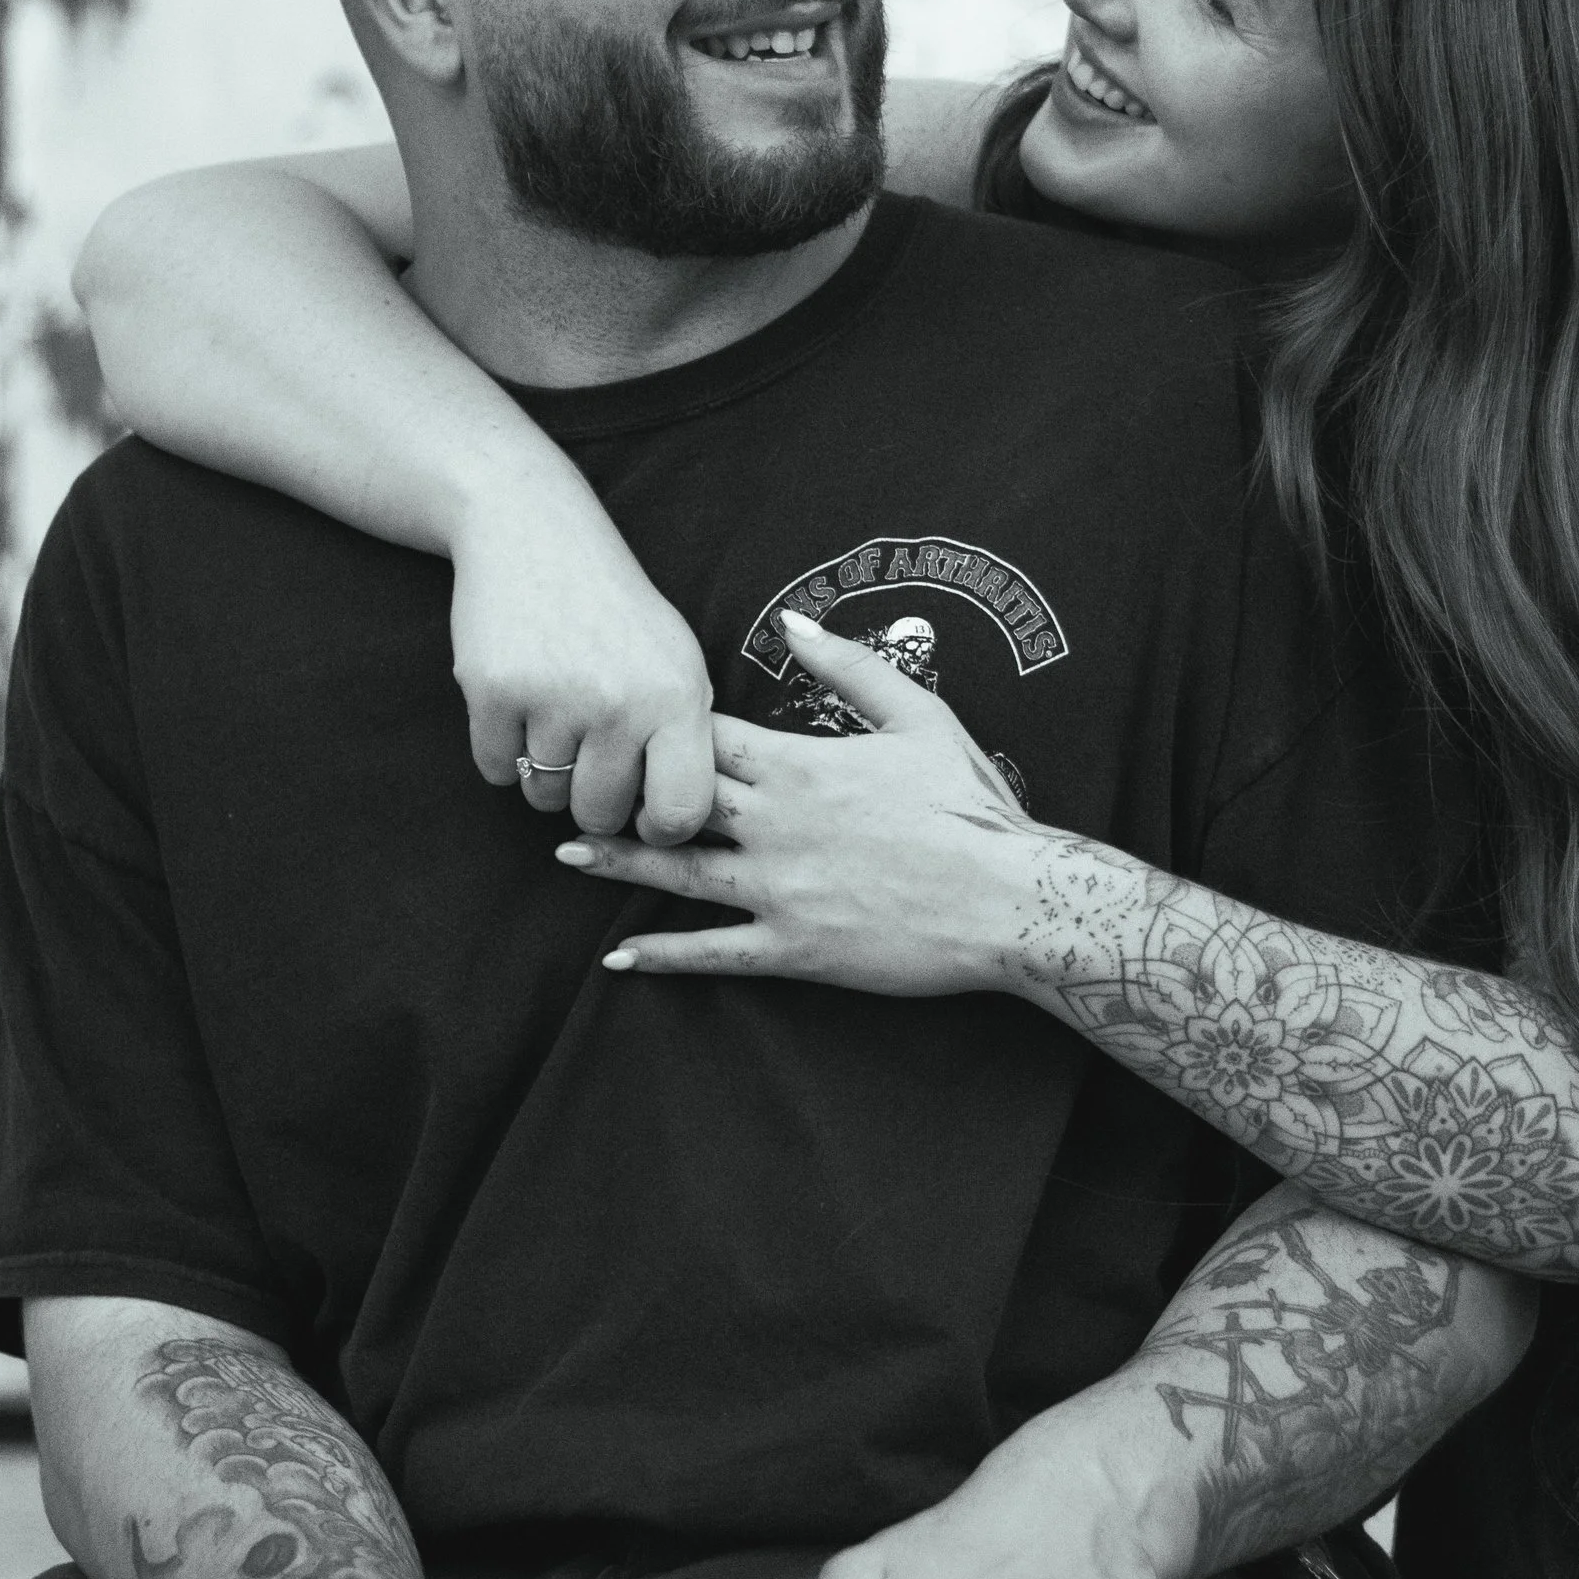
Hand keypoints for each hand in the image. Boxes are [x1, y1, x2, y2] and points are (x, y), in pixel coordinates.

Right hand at [447, 473, 716, 839]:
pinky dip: (501, 750)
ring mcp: (553, 698)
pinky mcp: (493, 691)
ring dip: (543, 771)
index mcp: (676, 696)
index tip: (644, 810)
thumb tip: (672, 823)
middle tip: (587, 748)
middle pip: (600, 814)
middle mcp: (619, 703)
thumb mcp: (675, 658)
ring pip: (543, 796)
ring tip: (552, 711)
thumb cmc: (612, 607)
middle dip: (590, 796)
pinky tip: (518, 701)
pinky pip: (496, 770)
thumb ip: (683, 737)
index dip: (660, 826)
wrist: (532, 530)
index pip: (681, 813)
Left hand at [557, 608, 1039, 990]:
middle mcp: (775, 824)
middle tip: (566, 779)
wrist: (1012, 899)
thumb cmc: (971, 806)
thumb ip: (851, 667)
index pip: (707, 736)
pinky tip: (619, 957)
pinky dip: (662, 955)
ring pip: (678, 871)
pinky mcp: (793, 948)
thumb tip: (796, 621)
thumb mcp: (920, 716)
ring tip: (566, 853)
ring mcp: (779, 890)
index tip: (626, 715)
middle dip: (618, 787)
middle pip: (674, 797)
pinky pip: (713, 953)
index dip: (662, 726)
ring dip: (618, 860)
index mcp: (801, 765)